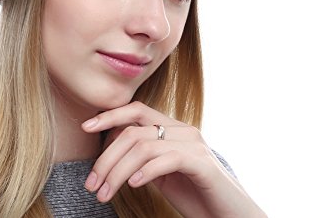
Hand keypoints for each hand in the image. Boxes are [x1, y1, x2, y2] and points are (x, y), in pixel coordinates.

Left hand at [81, 101, 265, 217]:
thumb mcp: (161, 172)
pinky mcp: (202, 163)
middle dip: (106, 157)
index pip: (135, 110)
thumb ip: (142, 156)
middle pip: (133, 131)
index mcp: (172, 128)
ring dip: (118, 171)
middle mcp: (183, 130)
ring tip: (104, 193)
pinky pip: (166, 159)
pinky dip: (145, 172)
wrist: (231, 216)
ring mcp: (194, 144)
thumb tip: (110, 147)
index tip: (85, 126)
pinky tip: (133, 185)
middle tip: (91, 184)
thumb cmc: (195, 195)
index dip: (109, 115)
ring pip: (143, 146)